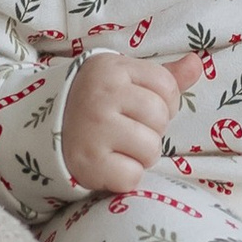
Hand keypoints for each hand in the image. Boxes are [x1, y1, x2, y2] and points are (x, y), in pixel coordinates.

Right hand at [61, 52, 190, 195]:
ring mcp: (93, 129)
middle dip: (151, 129)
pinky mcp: (88, 162)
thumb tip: (197, 65)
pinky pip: (132, 176)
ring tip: (118, 147)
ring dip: (141, 155)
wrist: (43, 131)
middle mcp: (101, 95)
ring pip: (151, 149)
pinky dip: (125, 177)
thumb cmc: (96, 103)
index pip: (167, 87)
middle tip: (126, 130)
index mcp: (112, 69)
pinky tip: (108, 164)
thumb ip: (165, 76)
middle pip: (160, 118)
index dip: (162, 103)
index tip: (139, 108)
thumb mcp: (125, 80)